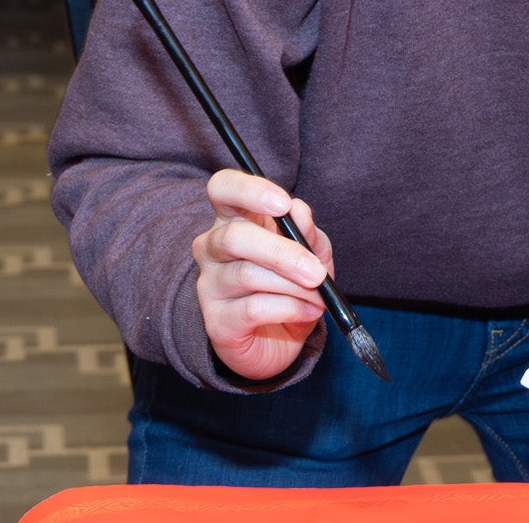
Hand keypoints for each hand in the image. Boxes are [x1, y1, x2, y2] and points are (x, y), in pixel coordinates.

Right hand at [192, 168, 336, 382]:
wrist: (281, 340)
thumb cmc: (294, 285)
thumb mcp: (312, 253)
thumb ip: (307, 231)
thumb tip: (299, 211)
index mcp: (234, 220)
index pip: (223, 188)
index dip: (249, 190)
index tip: (283, 203)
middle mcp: (212, 248)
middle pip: (234, 237)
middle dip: (283, 253)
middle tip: (317, 272)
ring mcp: (209, 285)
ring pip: (248, 274)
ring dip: (295, 286)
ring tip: (320, 296)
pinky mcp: (216, 322)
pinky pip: (253, 308)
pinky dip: (291, 308)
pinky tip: (309, 311)